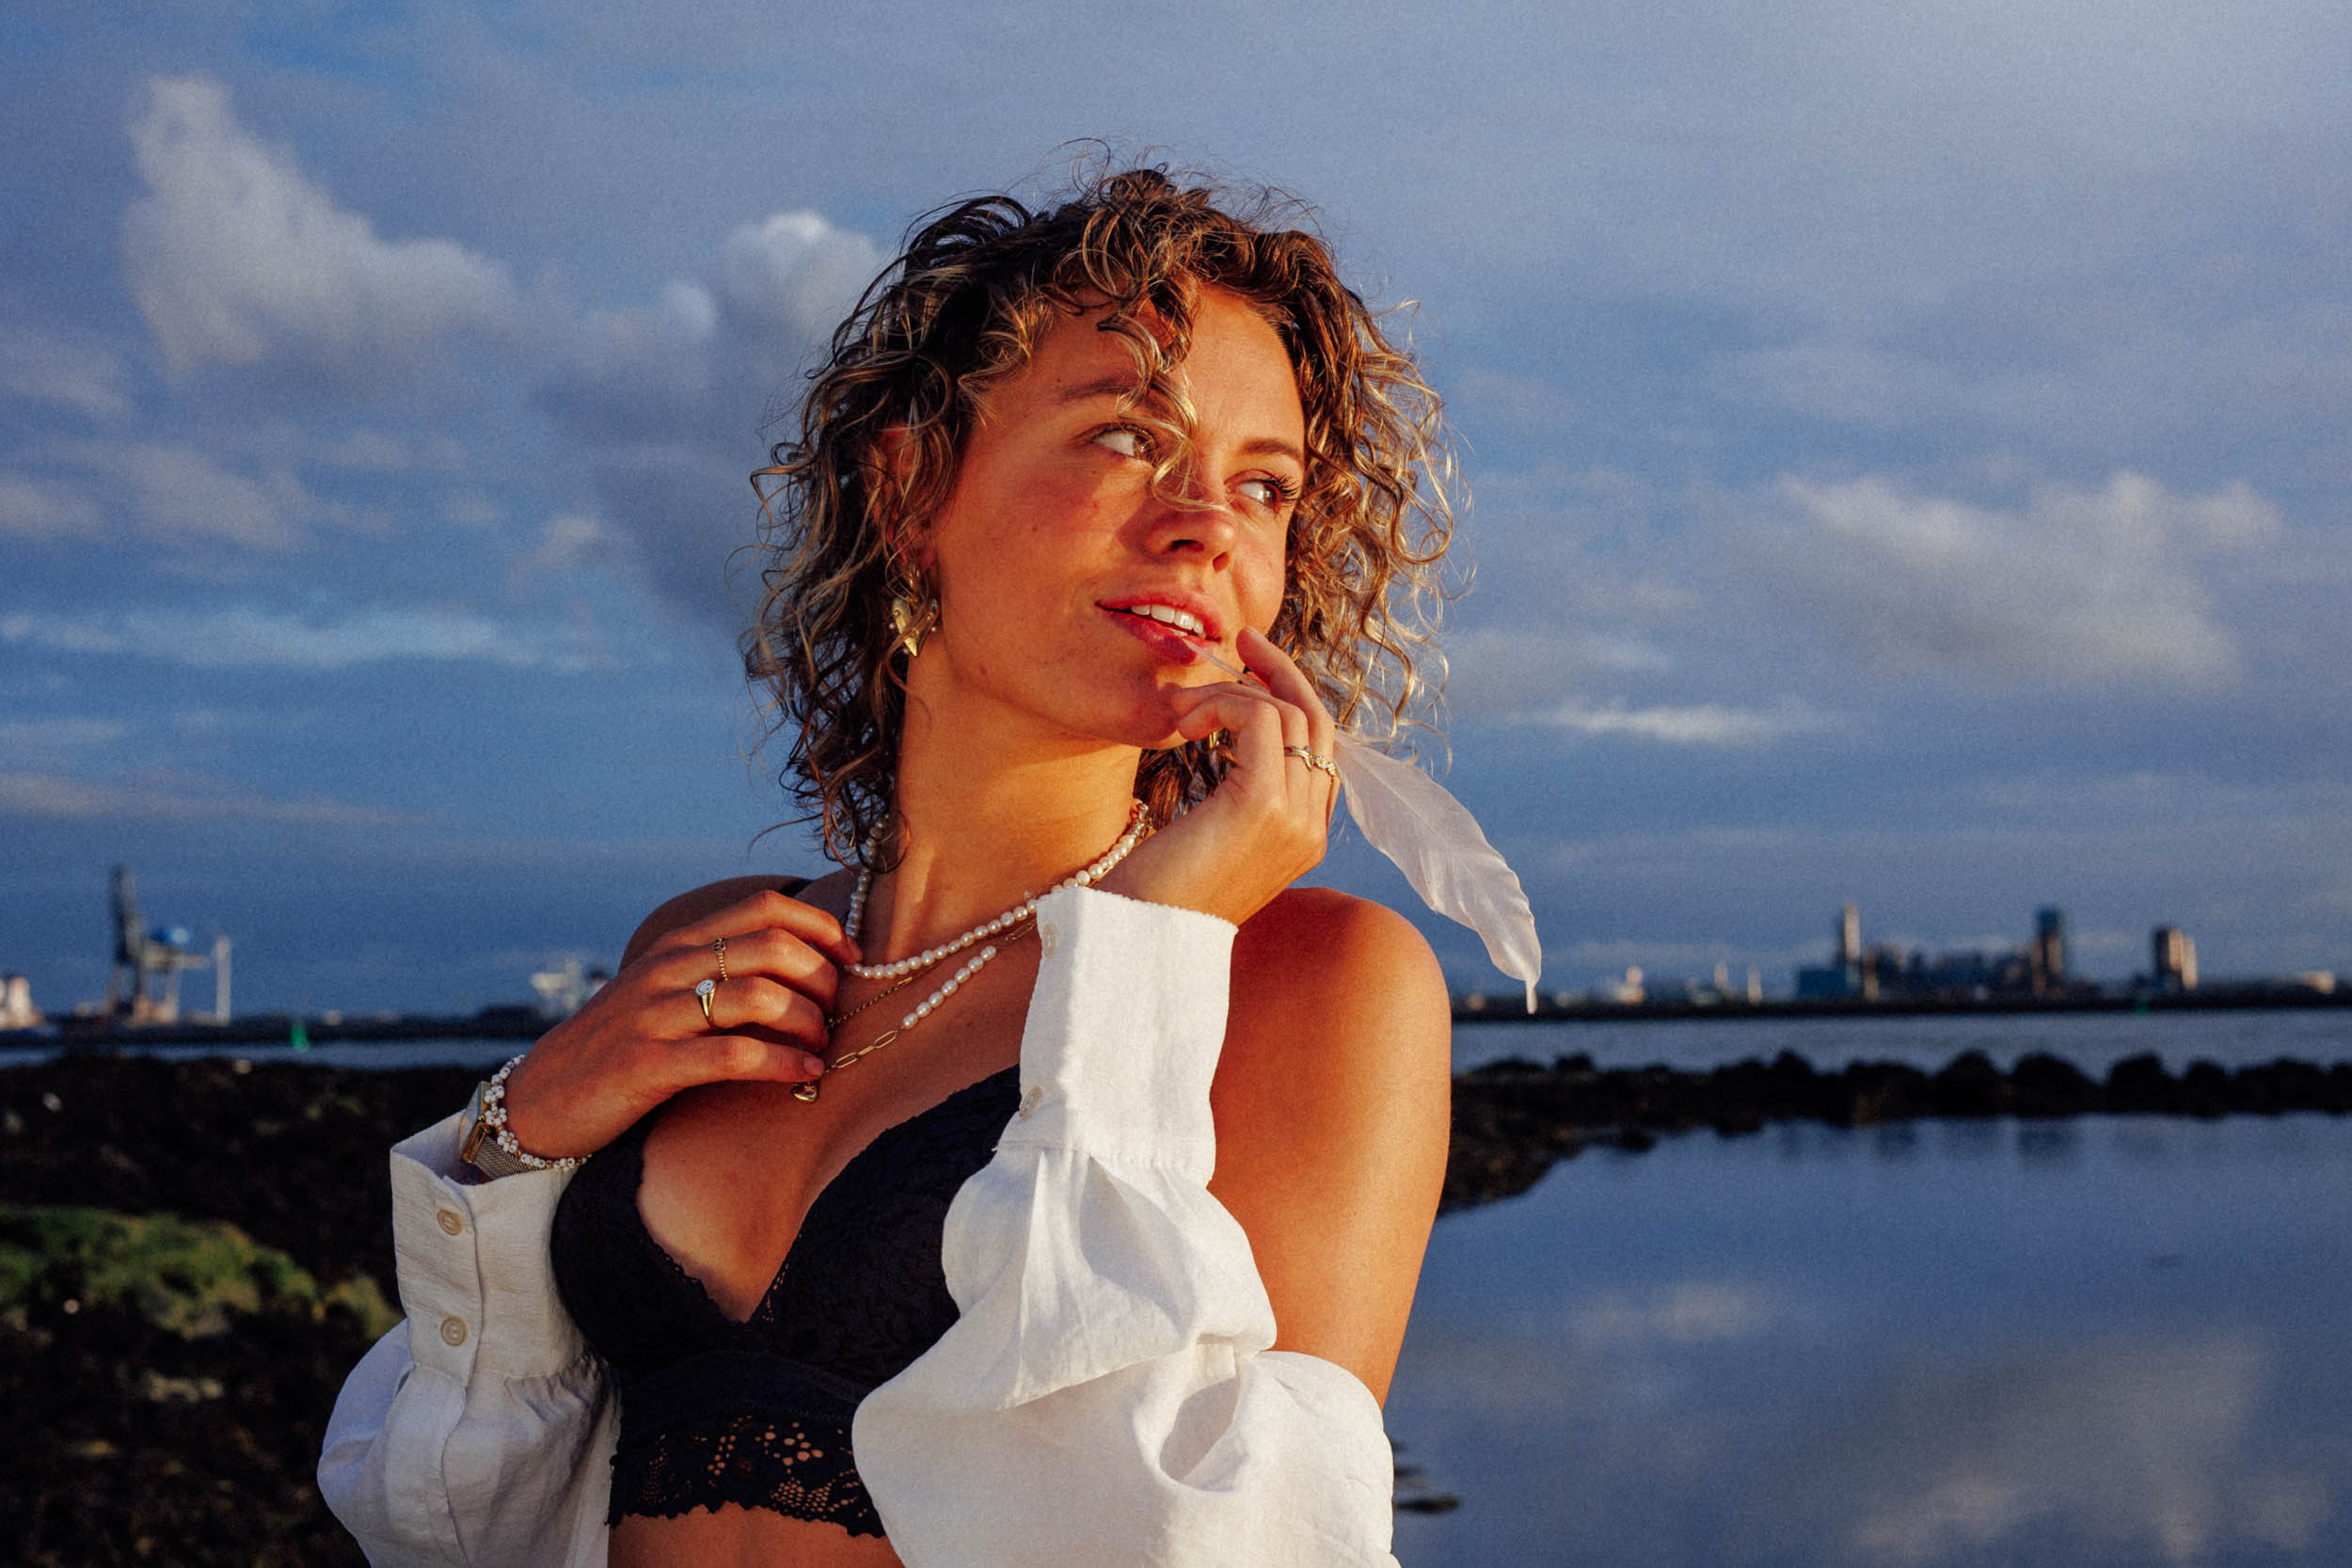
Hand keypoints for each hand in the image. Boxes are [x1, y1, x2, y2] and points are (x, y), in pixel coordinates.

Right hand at [493, 889, 857, 1158]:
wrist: (540, 1100)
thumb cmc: (620, 1049)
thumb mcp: (665, 995)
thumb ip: (717, 973)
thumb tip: (799, 966)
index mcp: (678, 946)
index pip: (764, 907)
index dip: (820, 926)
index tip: (852, 959)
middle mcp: (667, 970)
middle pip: (772, 948)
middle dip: (822, 979)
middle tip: (836, 1012)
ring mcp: (655, 1016)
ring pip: (759, 998)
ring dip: (808, 1022)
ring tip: (822, 1045)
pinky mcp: (647, 1065)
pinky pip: (733, 1055)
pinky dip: (782, 1063)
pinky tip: (806, 1074)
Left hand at [1101, 625, 1337, 926]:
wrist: (1137, 936)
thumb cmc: (1156, 891)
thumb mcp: (1207, 837)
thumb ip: (1235, 797)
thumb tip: (1227, 733)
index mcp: (1304, 837)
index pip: (1320, 749)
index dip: (1290, 700)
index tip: (1249, 670)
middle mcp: (1311, 828)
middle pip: (1318, 721)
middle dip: (1281, 672)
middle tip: (1242, 641)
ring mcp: (1294, 818)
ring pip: (1288, 713)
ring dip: (1229, 693)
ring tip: (1179, 708)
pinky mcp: (1263, 803)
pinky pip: (1261, 719)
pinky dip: (1222, 705)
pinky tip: (1183, 725)